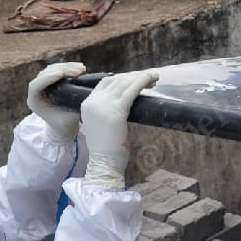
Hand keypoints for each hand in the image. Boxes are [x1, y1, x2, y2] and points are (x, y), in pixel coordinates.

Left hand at [27, 62, 86, 142]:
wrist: (63, 128)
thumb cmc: (65, 126)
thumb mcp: (69, 120)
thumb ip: (72, 108)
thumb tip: (84, 94)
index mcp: (34, 102)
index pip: (35, 86)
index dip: (48, 78)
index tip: (64, 74)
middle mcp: (36, 92)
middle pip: (44, 74)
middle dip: (62, 70)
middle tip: (79, 71)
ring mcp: (42, 86)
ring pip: (50, 70)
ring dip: (66, 67)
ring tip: (82, 69)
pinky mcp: (50, 82)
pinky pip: (56, 70)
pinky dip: (67, 67)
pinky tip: (79, 68)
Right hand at [80, 70, 158, 189]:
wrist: (104, 163)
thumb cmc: (108, 148)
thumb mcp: (101, 123)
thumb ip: (106, 110)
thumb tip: (124, 99)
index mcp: (87, 104)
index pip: (105, 82)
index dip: (122, 78)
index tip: (136, 79)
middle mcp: (93, 102)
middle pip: (116, 80)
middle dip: (133, 76)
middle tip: (149, 78)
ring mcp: (103, 105)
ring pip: (124, 83)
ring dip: (141, 77)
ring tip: (154, 78)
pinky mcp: (116, 111)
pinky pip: (132, 90)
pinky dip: (143, 81)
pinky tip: (152, 79)